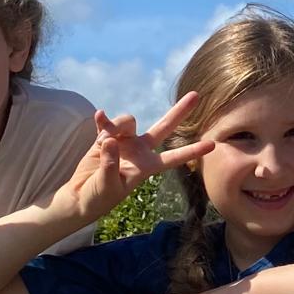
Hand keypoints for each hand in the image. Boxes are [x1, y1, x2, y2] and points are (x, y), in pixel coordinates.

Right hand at [61, 92, 214, 222]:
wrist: (80, 196)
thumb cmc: (98, 198)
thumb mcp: (107, 187)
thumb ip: (110, 165)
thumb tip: (111, 141)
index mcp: (147, 167)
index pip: (174, 157)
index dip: (192, 151)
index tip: (213, 144)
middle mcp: (140, 150)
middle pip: (164, 127)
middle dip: (180, 111)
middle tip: (196, 95)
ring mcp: (124, 141)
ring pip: (129, 121)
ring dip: (119, 125)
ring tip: (104, 143)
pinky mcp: (105, 137)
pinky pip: (107, 123)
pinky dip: (104, 119)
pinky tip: (99, 116)